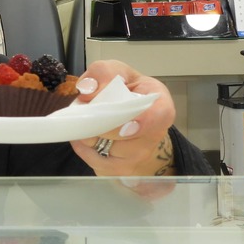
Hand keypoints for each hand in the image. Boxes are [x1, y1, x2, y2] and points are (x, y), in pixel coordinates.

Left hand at [69, 59, 176, 176]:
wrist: (129, 117)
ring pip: (104, 149)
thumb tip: (88, 90)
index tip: (125, 126)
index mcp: (160, 105)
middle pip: (123, 138)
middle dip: (99, 123)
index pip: (160, 117)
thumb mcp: (116, 72)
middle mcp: (155, 135)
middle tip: (88, 109)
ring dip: (89, 134)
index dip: (144, 123)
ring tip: (90, 121)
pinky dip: (84, 147)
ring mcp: (139, 157)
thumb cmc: (125, 91)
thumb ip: (103, 73)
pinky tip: (86, 135)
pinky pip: (94, 161)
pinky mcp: (120, 171)